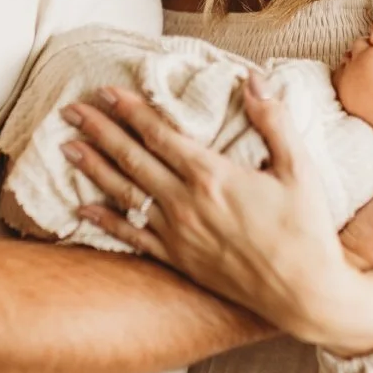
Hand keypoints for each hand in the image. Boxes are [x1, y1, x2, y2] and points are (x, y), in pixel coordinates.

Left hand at [61, 78, 372, 356]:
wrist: (304, 294)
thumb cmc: (306, 229)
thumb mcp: (299, 167)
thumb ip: (273, 120)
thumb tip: (254, 78)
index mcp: (213, 175)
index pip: (160, 134)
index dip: (130, 110)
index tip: (105, 90)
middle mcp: (186, 203)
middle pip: (132, 158)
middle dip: (99, 130)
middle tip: (71, 109)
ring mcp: (178, 234)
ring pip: (124, 194)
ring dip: (93, 168)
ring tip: (66, 146)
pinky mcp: (179, 260)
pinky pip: (132, 238)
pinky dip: (104, 222)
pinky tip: (82, 210)